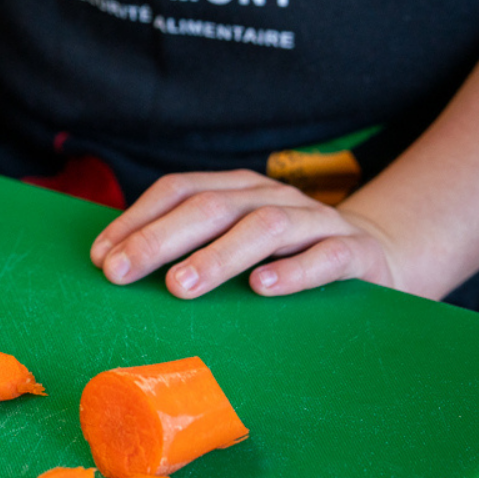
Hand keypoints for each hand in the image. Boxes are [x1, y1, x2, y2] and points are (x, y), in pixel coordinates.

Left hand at [88, 170, 397, 298]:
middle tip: (121, 271)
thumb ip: (187, 246)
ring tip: (179, 285)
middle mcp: (271, 197)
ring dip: (216, 256)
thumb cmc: (284, 255)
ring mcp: (314, 222)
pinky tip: (261, 288)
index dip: (136, 220)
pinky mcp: (355, 252)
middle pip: (211, 207)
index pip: (178, 191)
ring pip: (263, 227)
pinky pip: (325, 257)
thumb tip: (116, 265)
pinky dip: (293, 271)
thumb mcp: (234, 242)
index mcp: (237, 189)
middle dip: (159, 239)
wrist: (377, 254)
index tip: (101, 257)